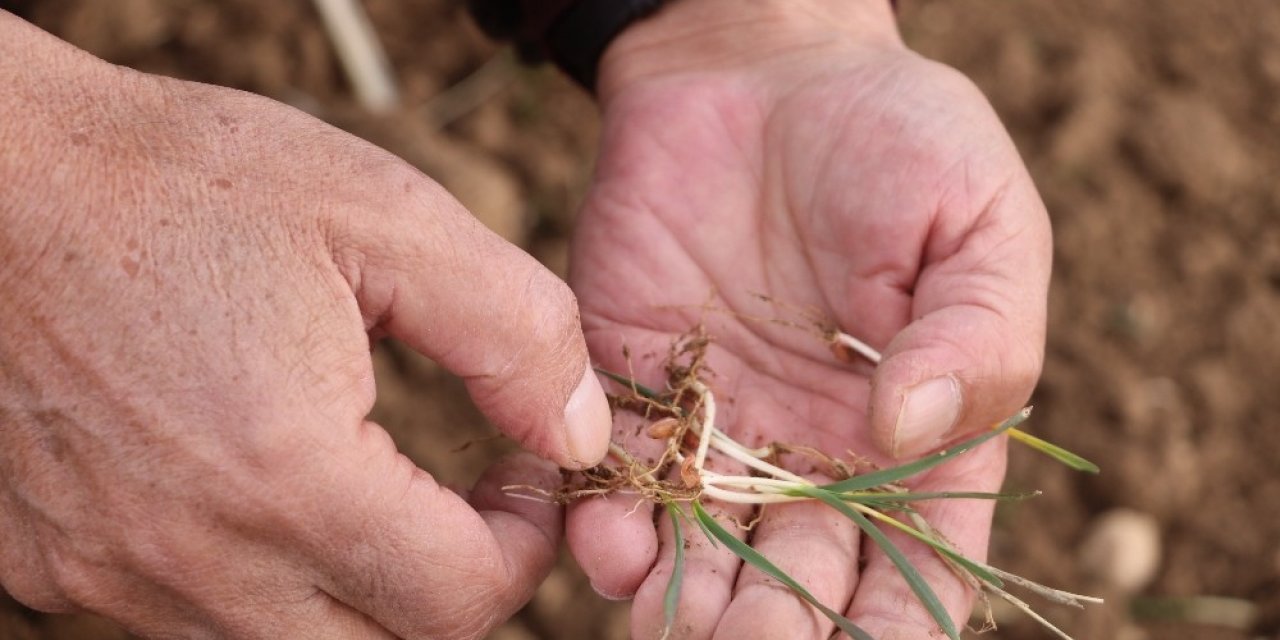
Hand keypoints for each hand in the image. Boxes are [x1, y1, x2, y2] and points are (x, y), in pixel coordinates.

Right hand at [0, 13, 611, 638]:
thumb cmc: (182, 180)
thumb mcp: (382, 216)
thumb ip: (513, 331)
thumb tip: (581, 434)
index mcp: (286, 477)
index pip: (461, 603)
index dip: (526, 546)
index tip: (523, 475)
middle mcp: (190, 558)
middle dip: (451, 588)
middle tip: (465, 502)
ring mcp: (106, 576)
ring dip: (356, 592)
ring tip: (369, 490)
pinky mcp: (50, 565)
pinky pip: (185, 619)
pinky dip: (254, 581)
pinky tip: (257, 490)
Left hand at [565, 1, 1050, 637]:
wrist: (761, 66)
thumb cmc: (898, 135)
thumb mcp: (980, 220)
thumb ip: (973, 332)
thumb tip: (909, 426)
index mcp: (915, 434)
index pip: (916, 563)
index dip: (898, 622)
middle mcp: (813, 452)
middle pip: (801, 580)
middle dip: (777, 629)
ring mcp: (718, 426)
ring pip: (703, 553)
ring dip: (688, 604)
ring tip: (673, 625)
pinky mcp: (633, 385)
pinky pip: (615, 480)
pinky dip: (609, 525)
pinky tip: (611, 547)